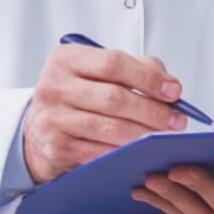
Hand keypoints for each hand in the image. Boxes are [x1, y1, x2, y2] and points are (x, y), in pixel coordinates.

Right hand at [23, 42, 184, 182]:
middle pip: (114, 98)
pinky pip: (99, 152)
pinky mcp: (56, 148)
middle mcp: (55, 87)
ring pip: (109, 128)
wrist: (36, 130)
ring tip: (164, 136)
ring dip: (143, 134)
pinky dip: (124, 153)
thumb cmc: (76, 96)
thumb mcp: (95, 72)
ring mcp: (53, 119)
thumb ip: (134, 68)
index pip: (113, 63)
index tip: (173, 90)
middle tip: (176, 120)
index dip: (148, 77)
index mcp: (66, 60)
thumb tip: (169, 85)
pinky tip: (141, 152)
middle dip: (152, 111)